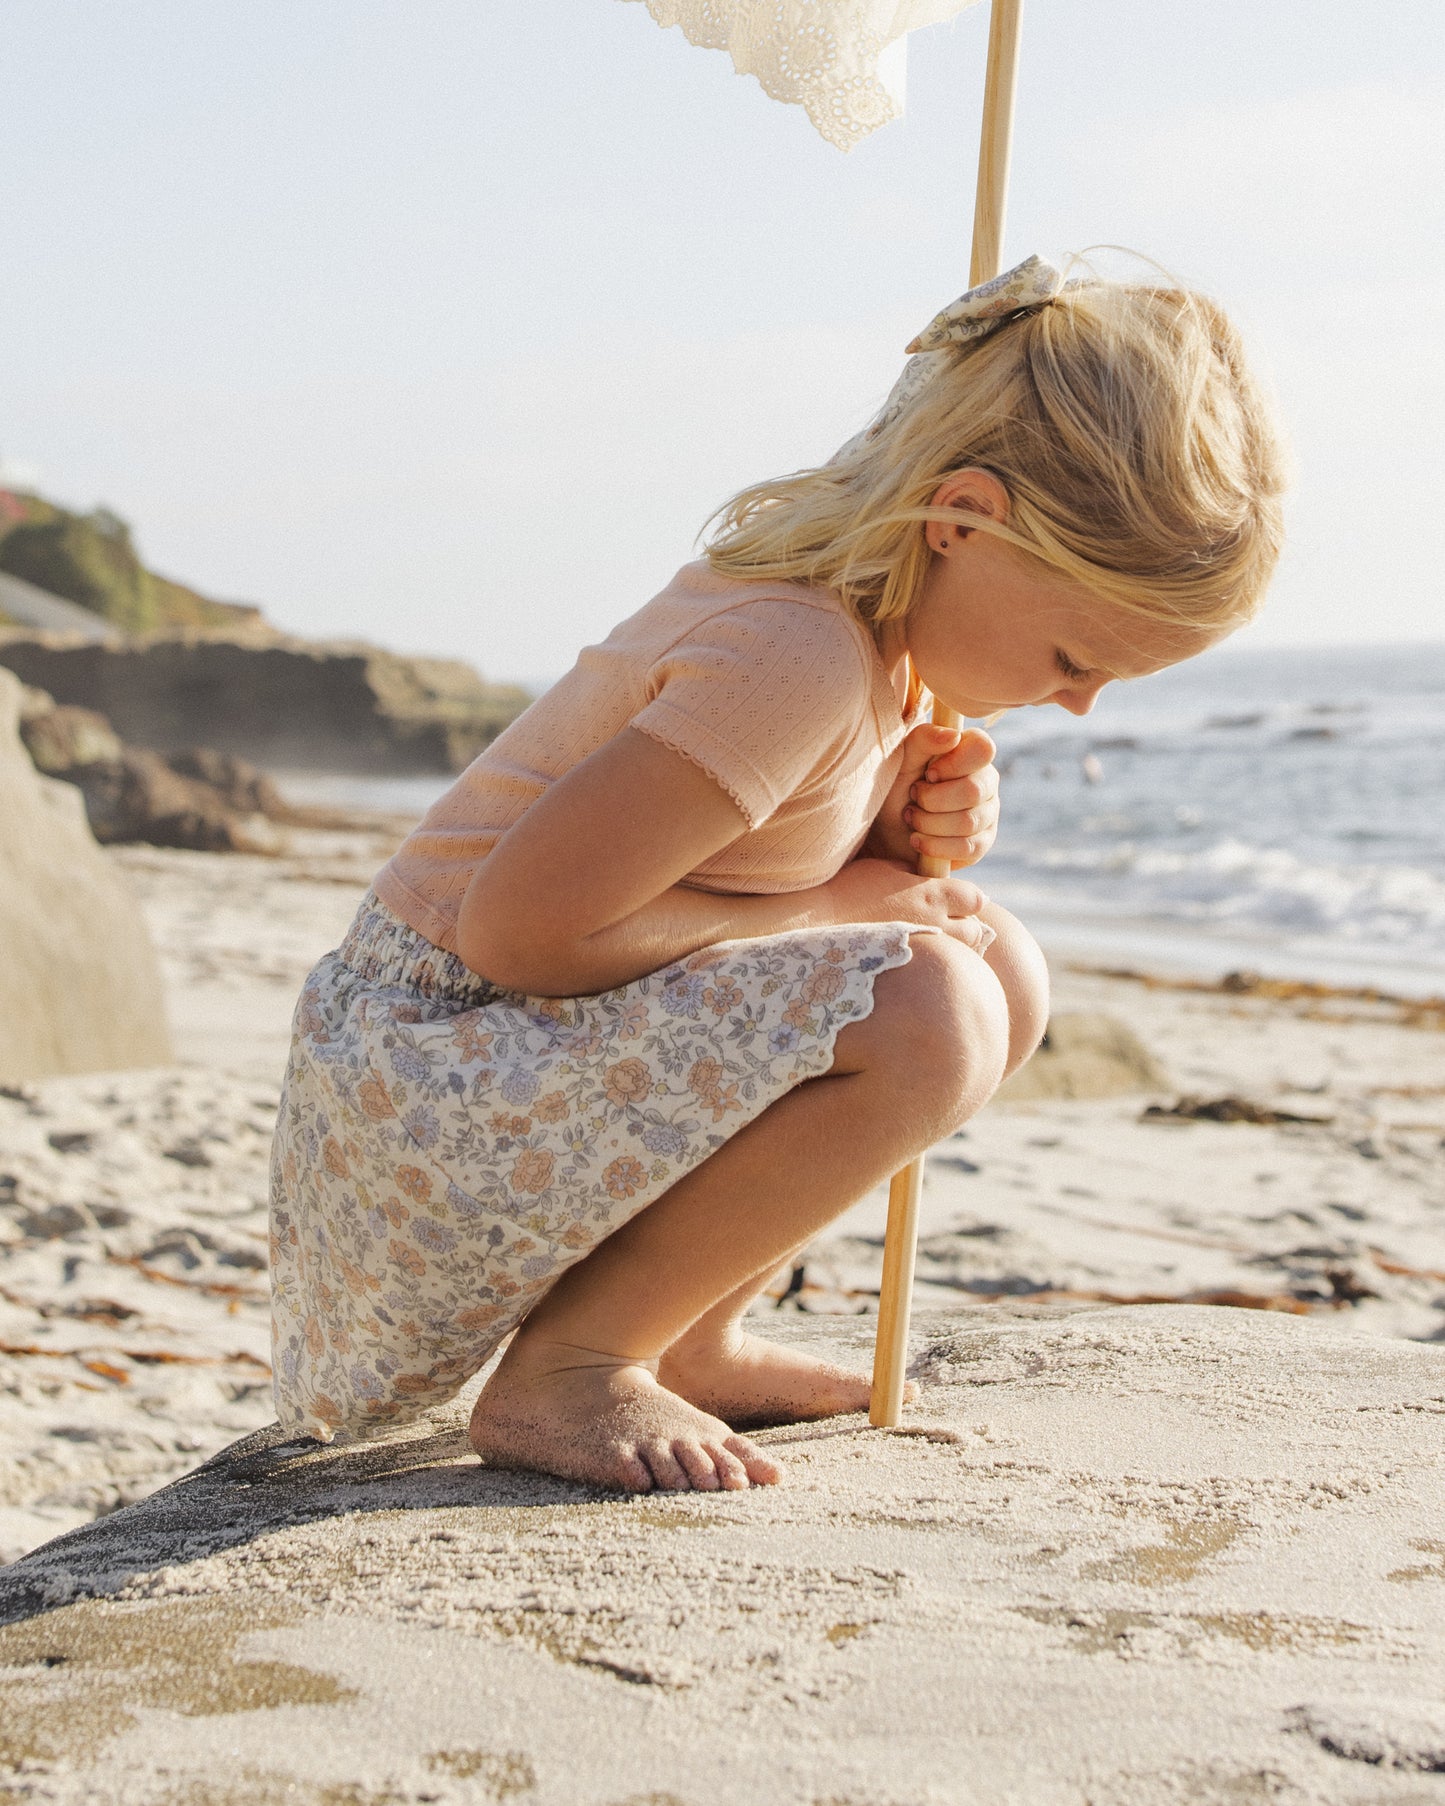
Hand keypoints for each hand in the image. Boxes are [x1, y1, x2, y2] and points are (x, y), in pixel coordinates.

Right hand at [824, 858, 994, 953]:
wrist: (820, 919)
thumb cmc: (849, 887)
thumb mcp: (886, 868)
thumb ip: (916, 876)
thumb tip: (933, 881)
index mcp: (931, 892)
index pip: (975, 899)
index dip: (968, 899)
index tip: (958, 900)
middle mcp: (934, 921)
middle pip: (975, 930)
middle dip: (967, 925)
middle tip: (948, 922)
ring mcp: (923, 948)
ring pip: (961, 953)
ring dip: (956, 946)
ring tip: (937, 941)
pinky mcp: (909, 966)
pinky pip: (939, 967)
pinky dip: (939, 963)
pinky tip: (923, 958)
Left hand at [865, 724, 1000, 869]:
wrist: (885, 831)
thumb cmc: (895, 787)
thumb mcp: (901, 760)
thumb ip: (923, 740)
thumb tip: (952, 736)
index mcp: (970, 753)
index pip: (983, 749)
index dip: (953, 764)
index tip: (928, 774)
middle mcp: (985, 781)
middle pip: (974, 791)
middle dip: (932, 800)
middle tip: (913, 798)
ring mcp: (987, 813)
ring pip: (968, 821)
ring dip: (929, 823)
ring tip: (911, 818)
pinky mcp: (981, 843)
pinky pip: (967, 847)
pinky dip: (935, 845)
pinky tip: (918, 840)